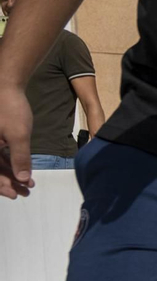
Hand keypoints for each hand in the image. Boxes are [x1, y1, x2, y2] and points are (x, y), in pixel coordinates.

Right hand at [0, 83, 34, 197]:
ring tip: (29, 186)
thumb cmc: (11, 108)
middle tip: (25, 192)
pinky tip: (25, 172)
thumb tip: (23, 179)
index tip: (15, 194)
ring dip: (11, 175)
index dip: (1, 186)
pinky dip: (10, 164)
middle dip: (8, 183)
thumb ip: (20, 158)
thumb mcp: (18, 135)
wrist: (7, 87)